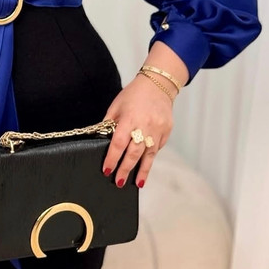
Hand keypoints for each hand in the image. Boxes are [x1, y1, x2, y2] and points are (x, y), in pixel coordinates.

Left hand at [101, 72, 174, 187]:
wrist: (158, 85)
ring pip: (149, 155)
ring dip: (142, 170)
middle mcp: (144, 126)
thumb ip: (109, 124)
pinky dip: (150, 157)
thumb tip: (102, 140)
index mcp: (129, 118)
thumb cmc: (133, 95)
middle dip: (126, 169)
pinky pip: (157, 148)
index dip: (112, 158)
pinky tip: (145, 166)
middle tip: (119, 182)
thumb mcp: (116, 106)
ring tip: (137, 183)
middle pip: (134, 153)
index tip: (107, 170)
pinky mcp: (166, 131)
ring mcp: (158, 129)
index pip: (118, 143)